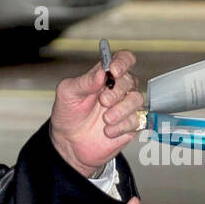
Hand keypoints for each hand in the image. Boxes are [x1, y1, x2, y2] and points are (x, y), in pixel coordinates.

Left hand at [49, 49, 143, 177]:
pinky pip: (136, 121)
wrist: (68, 144)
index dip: (123, 62)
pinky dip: (121, 127)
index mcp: (104, 76)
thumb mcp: (68, 94)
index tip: (114, 71)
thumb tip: (101, 71)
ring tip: (105, 119)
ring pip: (137, 100)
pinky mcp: (130, 125)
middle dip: (118, 91)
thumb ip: (84, 81)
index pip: (123, 59)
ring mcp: (125, 107)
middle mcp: (118, 89)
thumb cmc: (68, 114)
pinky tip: (108, 131)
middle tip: (103, 101)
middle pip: (131, 80)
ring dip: (121, 110)